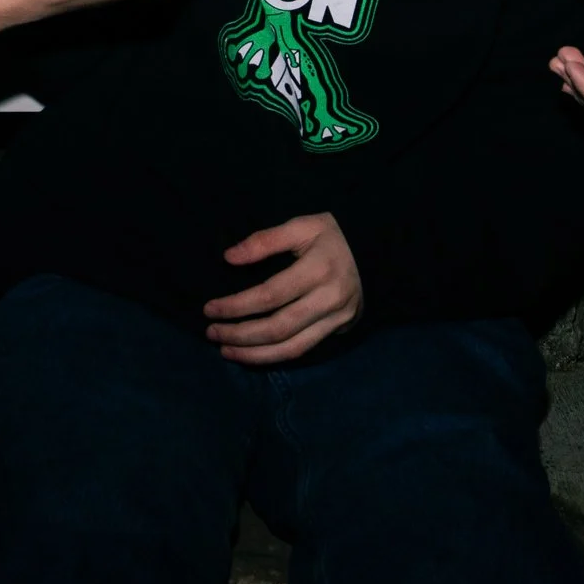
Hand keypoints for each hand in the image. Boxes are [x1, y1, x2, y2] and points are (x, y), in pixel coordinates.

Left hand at [205, 212, 363, 363]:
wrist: (374, 253)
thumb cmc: (331, 237)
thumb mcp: (301, 226)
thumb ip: (265, 240)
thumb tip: (229, 258)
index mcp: (319, 269)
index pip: (270, 295)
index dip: (237, 306)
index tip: (210, 309)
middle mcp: (330, 299)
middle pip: (278, 327)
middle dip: (240, 334)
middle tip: (211, 332)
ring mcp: (336, 319)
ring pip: (290, 347)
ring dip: (254, 354)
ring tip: (226, 350)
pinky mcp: (338, 331)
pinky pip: (302, 351)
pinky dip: (274, 357)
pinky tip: (252, 355)